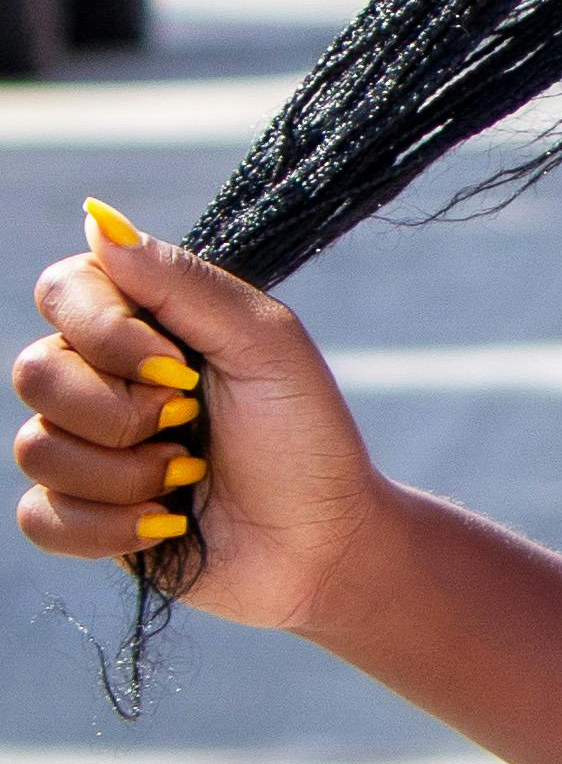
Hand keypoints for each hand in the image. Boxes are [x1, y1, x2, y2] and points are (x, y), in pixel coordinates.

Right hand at [14, 202, 390, 631]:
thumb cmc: (306, 439)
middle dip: (121, 414)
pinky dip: (108, 527)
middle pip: (34, 372)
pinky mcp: (83, 517)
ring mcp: (87, 449)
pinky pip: (39, 516)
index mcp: (142, 324)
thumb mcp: (265, 345)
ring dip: (126, 475)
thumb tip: (98, 217)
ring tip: (188, 478)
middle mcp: (101, 379)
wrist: (325, 547)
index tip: (179, 366)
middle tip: (191, 426)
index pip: (62, 291)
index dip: (104, 332)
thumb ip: (183, 282)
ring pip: (35, 447)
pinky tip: (164, 525)